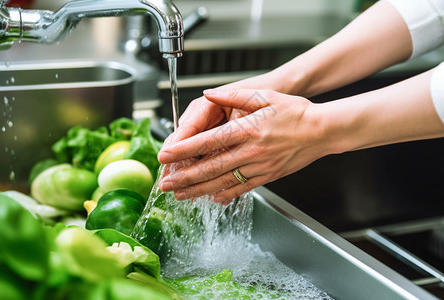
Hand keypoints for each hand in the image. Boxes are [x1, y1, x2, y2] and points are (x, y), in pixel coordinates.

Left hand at [158, 88, 329, 204]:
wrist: (322, 131)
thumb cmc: (296, 112)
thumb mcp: (265, 96)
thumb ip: (234, 95)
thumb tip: (209, 93)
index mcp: (247, 129)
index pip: (208, 142)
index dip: (184, 150)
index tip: (166, 155)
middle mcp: (250, 151)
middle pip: (210, 167)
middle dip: (184, 177)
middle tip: (165, 184)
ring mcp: (259, 166)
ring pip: (223, 181)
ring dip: (198, 190)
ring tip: (180, 195)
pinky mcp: (268, 176)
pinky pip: (243, 188)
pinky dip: (226, 195)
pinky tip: (212, 198)